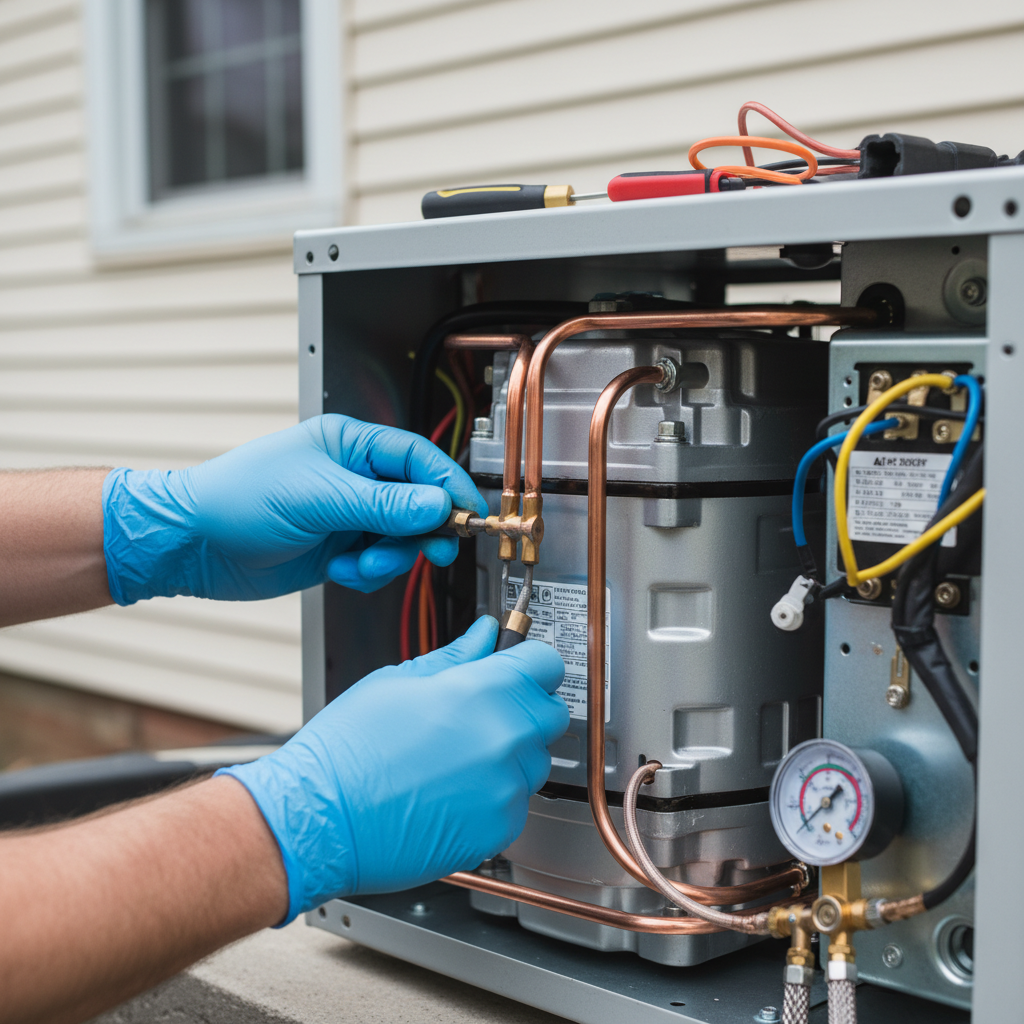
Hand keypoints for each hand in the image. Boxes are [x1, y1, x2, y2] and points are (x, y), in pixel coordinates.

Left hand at [102, 414, 484, 602]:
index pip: (419, 460)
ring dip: (389, 559)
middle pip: (418, 502)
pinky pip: (376, 564)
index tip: (469, 515)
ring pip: (400, 538)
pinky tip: (339, 573)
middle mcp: (354, 478)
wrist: (191, 545)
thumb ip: (384, 504)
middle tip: (432, 552)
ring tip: (359, 567)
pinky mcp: (337, 549)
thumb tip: (438, 505)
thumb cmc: (237, 500)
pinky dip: (366, 575)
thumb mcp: (319, 498)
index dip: (448, 486)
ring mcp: (347, 515)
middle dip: (423, 530)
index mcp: (351, 446)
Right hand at [217, 616, 567, 921]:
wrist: (319, 818)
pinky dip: (492, 797)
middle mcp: (505, 738)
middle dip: (523, 709)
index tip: (518, 667)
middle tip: (479, 714)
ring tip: (452, 759)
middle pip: (549, 714)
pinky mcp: (498, 830)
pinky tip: (449, 792)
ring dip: (508, 756)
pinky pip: (514, 803)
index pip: (546, 663)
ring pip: (533, 762)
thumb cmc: (347, 750)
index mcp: (483, 690)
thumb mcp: (398, 681)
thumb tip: (482, 636)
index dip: (529, 662)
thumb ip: (455, 657)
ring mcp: (505, 788)